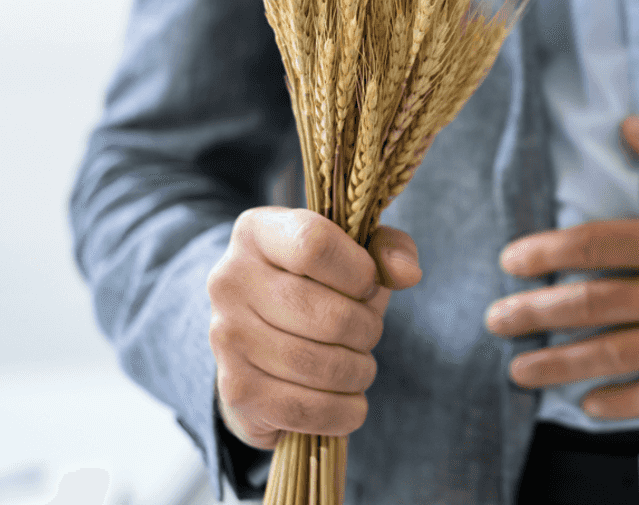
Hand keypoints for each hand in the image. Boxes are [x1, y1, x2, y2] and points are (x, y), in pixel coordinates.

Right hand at [207, 207, 421, 448]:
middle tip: (366, 332)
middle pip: (329, 315)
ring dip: (359, 371)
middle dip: (367, 330)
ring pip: (320, 366)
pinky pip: (307, 409)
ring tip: (357, 364)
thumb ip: (389, 250)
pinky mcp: (236, 390)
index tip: (368, 286)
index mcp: (257, 233)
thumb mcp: (356, 253)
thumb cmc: (319, 288)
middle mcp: (229, 281)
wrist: (261, 342)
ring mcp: (227, 338)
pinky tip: (347, 399)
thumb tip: (407, 274)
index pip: (314, 245)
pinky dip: (343, 410)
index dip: (360, 272)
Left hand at [485, 116, 638, 419]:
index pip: (593, 246)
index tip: (509, 261)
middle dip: (535, 315)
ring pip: (616, 355)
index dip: (545, 253)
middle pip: (590, 306)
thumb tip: (627, 126)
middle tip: (494, 322)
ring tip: (520, 373)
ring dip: (562, 365)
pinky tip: (590, 407)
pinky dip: (624, 403)